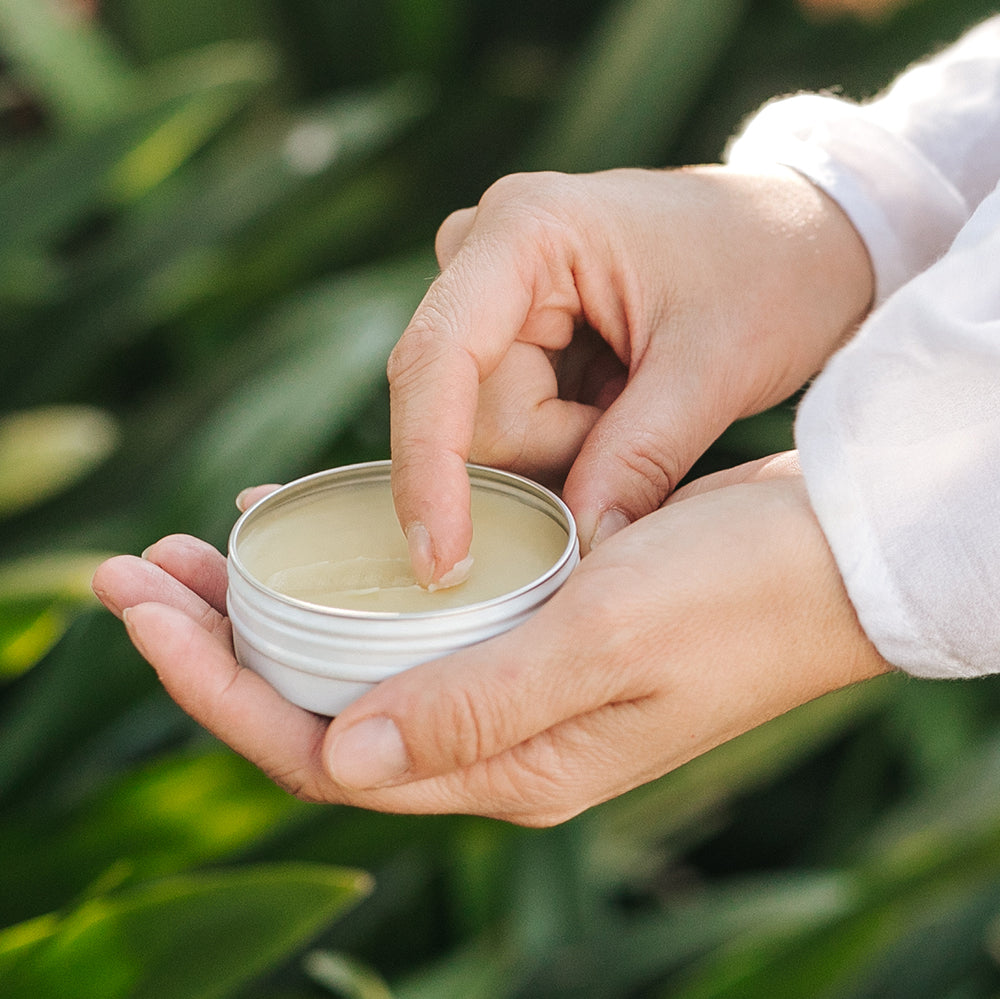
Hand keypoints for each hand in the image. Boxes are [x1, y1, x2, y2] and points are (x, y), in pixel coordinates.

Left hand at [91, 455, 888, 825]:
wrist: (830, 557)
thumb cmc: (739, 592)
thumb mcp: (611, 641)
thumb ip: (478, 708)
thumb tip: (343, 754)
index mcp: (508, 761)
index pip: (319, 749)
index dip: (216, 686)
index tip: (143, 610)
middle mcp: (497, 738)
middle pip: (320, 709)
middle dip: (218, 646)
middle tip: (138, 569)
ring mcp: (511, 689)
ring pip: (357, 666)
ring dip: (274, 612)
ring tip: (201, 549)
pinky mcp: (530, 637)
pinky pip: (410, 626)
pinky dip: (349, 585)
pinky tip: (316, 536)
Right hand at [388, 166, 872, 585]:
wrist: (805, 238)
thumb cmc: (773, 270)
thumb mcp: (715, 366)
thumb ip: (640, 458)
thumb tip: (578, 546)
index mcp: (525, 230)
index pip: (436, 360)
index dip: (428, 465)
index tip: (442, 561)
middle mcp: (487, 256)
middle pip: (466, 411)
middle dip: (551, 456)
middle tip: (643, 425)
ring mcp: (495, 297)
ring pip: (487, 431)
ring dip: (565, 453)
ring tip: (641, 408)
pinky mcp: (512, 334)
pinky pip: (509, 426)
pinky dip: (565, 446)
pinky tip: (618, 409)